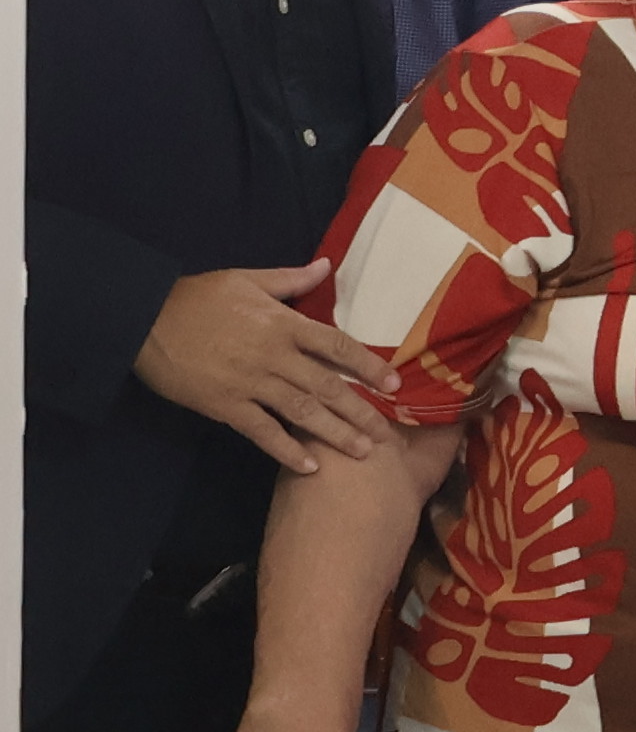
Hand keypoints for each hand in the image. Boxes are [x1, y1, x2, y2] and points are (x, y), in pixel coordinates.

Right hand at [134, 265, 391, 478]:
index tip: (395, 385)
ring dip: (334, 433)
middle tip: (387, 435)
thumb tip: (327, 266)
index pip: (338, 346)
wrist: (143, 318)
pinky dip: (286, 449)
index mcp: (284, 324)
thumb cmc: (197, 296)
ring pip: (302, 411)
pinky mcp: (224, 405)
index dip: (369, 366)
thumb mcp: (247, 279)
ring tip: (362, 453)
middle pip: (328, 386)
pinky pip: (262, 431)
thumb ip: (291, 280)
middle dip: (360, 411)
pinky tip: (308, 466)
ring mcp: (250, 382)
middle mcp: (274, 355)